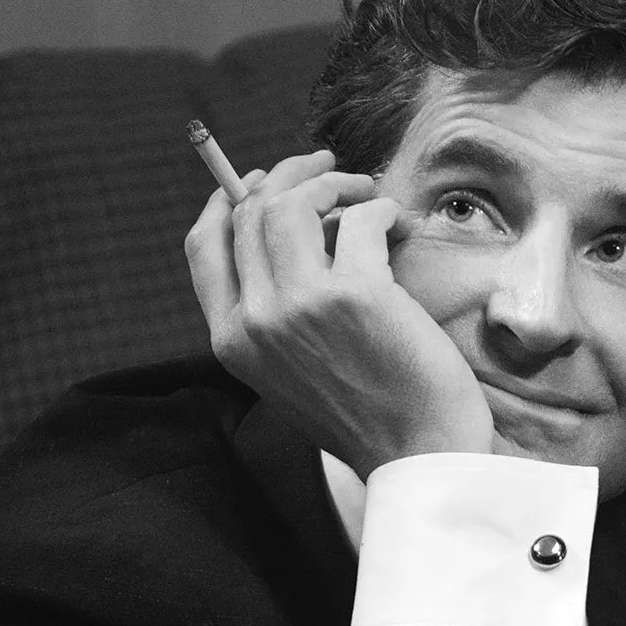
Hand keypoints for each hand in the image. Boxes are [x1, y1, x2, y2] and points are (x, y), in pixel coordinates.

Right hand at [183, 149, 492, 475]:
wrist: (421, 456)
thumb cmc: (370, 416)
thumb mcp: (293, 375)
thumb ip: (275, 319)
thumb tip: (291, 240)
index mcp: (232, 342)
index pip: (205, 248)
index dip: (227, 201)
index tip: (256, 179)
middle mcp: (256, 322)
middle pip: (249, 213)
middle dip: (289, 176)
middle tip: (328, 169)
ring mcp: (300, 306)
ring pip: (291, 203)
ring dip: (332, 184)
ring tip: (365, 192)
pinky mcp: (355, 295)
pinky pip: (360, 220)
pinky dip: (382, 209)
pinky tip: (400, 224)